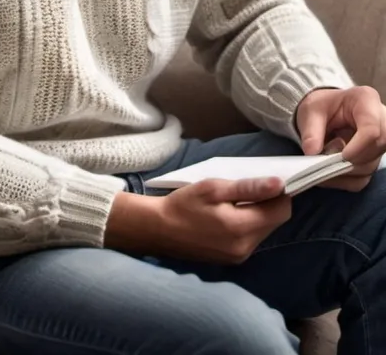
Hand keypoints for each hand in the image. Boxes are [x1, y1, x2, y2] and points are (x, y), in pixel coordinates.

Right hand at [105, 177, 290, 263]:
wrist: (158, 229)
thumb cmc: (184, 204)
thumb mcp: (215, 188)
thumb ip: (249, 188)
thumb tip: (279, 184)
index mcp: (242, 228)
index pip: (281, 211)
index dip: (280, 194)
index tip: (269, 180)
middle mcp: (245, 247)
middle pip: (275, 222)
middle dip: (269, 204)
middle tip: (250, 187)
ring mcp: (239, 257)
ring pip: (264, 231)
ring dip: (259, 214)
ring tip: (237, 200)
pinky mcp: (232, 260)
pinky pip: (252, 239)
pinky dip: (248, 225)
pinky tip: (231, 214)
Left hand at [296, 86, 385, 190]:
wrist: (323, 112)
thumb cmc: (321, 107)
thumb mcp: (311, 111)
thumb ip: (311, 131)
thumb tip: (312, 152)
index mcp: (365, 101)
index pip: (372, 129)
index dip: (358, 146)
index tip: (341, 156)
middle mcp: (379, 121)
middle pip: (376, 148)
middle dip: (349, 159)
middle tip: (325, 158)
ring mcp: (378, 143)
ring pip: (369, 166)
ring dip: (343, 171)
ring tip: (322, 162)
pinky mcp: (371, 160)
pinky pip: (361, 178)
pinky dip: (342, 179)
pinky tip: (327, 173)